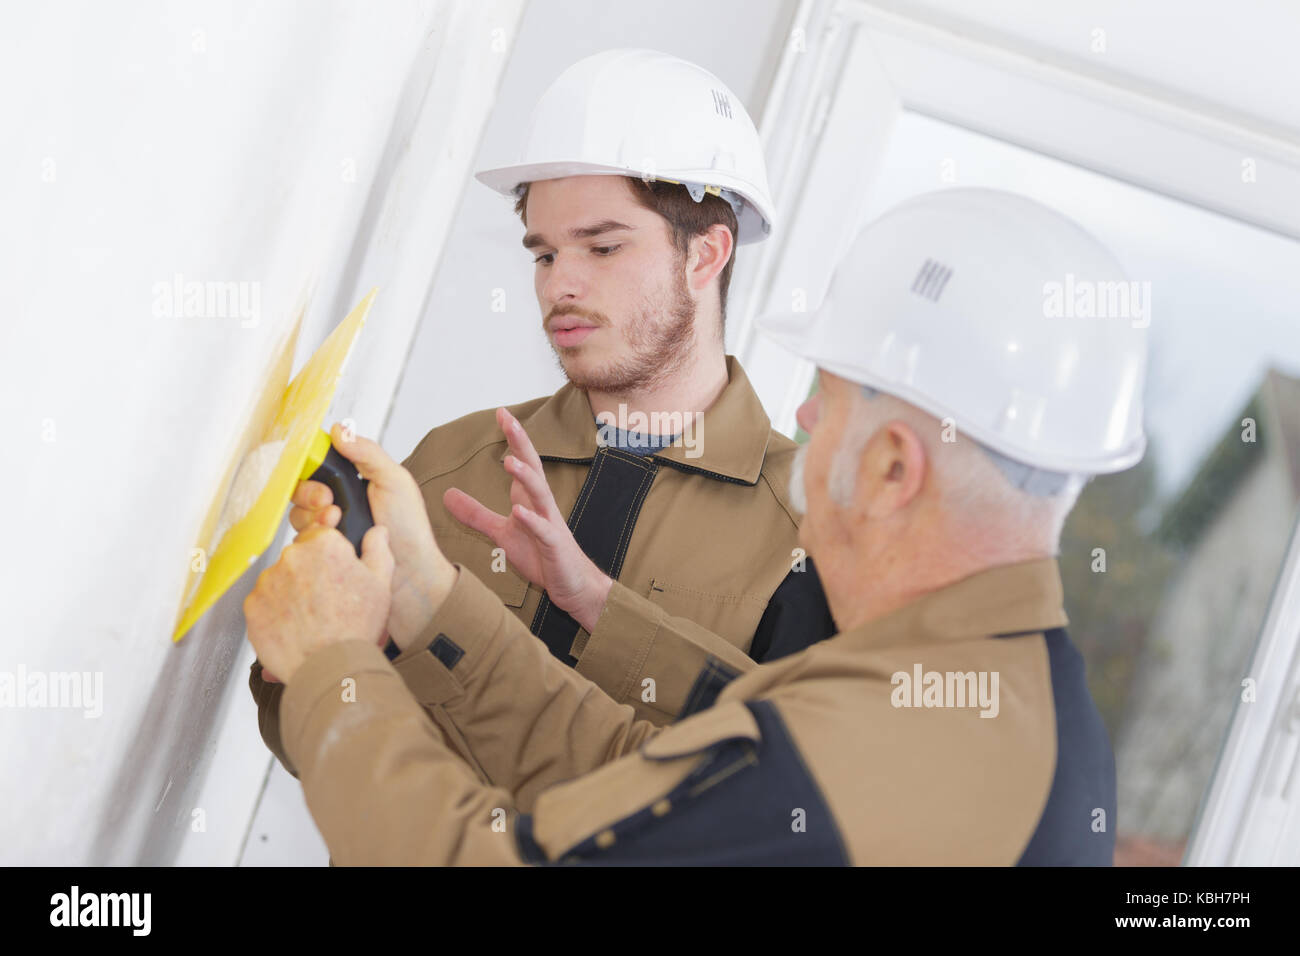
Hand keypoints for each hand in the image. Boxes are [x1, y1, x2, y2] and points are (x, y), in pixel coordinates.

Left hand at [244, 524, 393, 684]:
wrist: (330, 666)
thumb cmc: (357, 625)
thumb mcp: (381, 584)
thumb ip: (377, 550)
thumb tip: (377, 531)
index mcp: (323, 544)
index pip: (320, 535)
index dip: (329, 556)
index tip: (334, 573)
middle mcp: (291, 556)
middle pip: (298, 557)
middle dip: (309, 573)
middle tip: (326, 601)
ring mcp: (267, 581)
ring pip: (279, 579)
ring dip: (291, 592)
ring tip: (311, 618)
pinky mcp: (252, 605)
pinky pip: (263, 602)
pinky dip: (275, 612)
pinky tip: (294, 627)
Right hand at [281, 423, 455, 660]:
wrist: (412, 576)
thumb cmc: (409, 529)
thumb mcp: (395, 481)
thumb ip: (368, 454)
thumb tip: (339, 429)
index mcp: (352, 484)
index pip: (317, 466)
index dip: (312, 466)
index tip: (320, 472)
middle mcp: (335, 505)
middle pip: (299, 490)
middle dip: (309, 494)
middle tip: (330, 503)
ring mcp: (327, 531)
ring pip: (296, 516)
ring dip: (311, 519)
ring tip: (337, 527)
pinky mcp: (320, 555)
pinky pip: (298, 543)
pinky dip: (310, 541)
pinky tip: (332, 545)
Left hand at [443, 407, 611, 631]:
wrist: (572, 584)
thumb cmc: (541, 555)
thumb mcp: (502, 533)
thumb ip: (476, 514)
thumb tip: (447, 495)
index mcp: (529, 499)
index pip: (522, 461)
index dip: (513, 438)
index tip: (501, 412)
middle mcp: (541, 505)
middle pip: (533, 467)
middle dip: (521, 443)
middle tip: (508, 419)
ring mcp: (550, 524)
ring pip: (540, 495)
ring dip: (526, 477)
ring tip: (510, 461)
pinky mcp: (554, 546)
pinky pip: (544, 531)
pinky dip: (532, 521)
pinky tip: (518, 512)